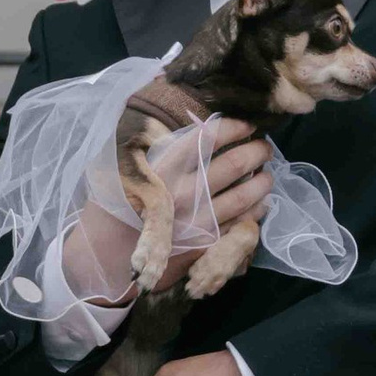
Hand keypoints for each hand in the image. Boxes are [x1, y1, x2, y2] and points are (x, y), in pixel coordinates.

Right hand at [63, 114, 270, 308]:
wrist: (109, 253)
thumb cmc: (119, 204)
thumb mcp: (130, 167)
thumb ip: (162, 146)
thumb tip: (197, 121)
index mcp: (165, 167)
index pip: (210, 137)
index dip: (235, 126)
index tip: (247, 123)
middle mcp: (184, 191)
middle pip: (235, 163)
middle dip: (257, 151)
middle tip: (263, 146)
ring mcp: (197, 219)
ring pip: (245, 194)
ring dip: (263, 181)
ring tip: (266, 173)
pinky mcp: (206, 241)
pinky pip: (243, 221)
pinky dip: (257, 209)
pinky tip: (260, 202)